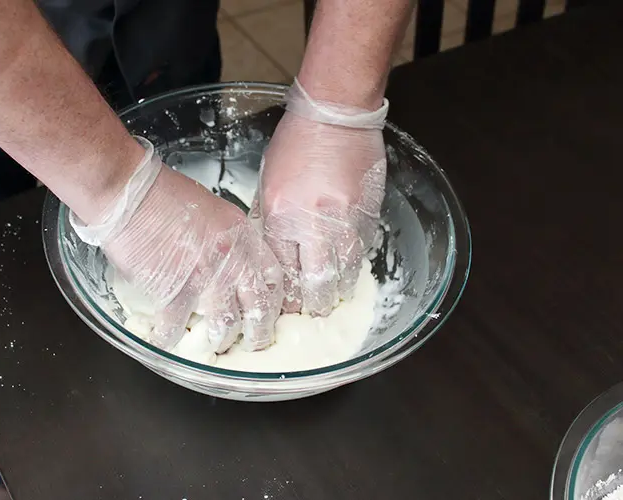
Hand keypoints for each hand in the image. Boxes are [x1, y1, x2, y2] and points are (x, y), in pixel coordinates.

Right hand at [72, 138, 282, 352]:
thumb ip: (227, 239)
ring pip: (225, 324)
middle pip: (258, 306)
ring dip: (219, 340)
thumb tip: (227, 263)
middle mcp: (231, 259)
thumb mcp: (212, 210)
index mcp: (242, 235)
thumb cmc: (161, 195)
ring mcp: (205, 278)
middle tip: (253, 343)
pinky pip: (178, 327)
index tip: (271, 313)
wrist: (129, 195)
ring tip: (214, 346)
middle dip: (258, 332)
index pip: (274, 275)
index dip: (275, 300)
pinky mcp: (174, 293)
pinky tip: (166, 340)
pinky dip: (170, 338)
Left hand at [253, 80, 387, 315]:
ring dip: (338, 290)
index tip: (287, 307)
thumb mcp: (267, 182)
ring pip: (344, 272)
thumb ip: (268, 221)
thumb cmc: (295, 143)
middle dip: (314, 305)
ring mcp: (344, 218)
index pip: (282, 272)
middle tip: (313, 312)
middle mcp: (312, 221)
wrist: (336, 113)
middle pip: (315, 282)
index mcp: (279, 214)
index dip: (286, 297)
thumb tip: (271, 255)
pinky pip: (363, 250)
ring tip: (333, 298)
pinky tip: (349, 271)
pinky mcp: (369, 212)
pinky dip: (355, 264)